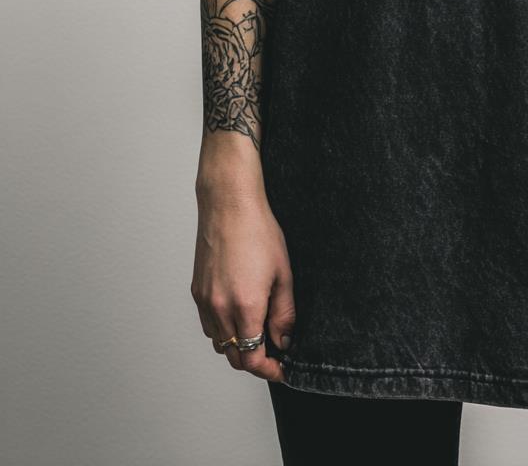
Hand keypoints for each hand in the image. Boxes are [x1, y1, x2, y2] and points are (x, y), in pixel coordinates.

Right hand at [191, 181, 295, 382]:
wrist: (229, 205)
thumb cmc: (258, 232)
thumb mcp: (283, 273)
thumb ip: (284, 313)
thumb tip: (284, 340)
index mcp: (245, 306)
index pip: (252, 358)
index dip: (268, 370)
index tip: (281, 369)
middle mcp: (220, 309)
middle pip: (234, 357)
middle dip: (255, 361)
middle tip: (274, 354)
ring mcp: (205, 301)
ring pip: (219, 343)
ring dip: (238, 347)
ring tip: (258, 332)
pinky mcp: (196, 292)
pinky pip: (208, 325)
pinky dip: (223, 331)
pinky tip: (238, 315)